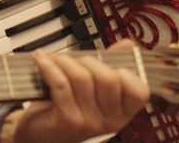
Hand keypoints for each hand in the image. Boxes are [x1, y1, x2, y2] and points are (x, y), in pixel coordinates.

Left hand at [3, 40, 149, 142]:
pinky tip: (41, 60)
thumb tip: (128, 45)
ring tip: (54, 60)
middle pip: (109, 78)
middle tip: (75, 61)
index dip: (125, 72)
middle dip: (89, 61)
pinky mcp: (67, 120)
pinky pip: (61, 83)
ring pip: (82, 77)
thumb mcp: (93, 89)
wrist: (38, 133)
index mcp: (122, 112)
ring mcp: (89, 122)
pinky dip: (48, 66)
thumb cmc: (66, 108)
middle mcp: (110, 121)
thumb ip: (111, 66)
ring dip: (64, 61)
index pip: (140, 90)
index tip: (109, 64)